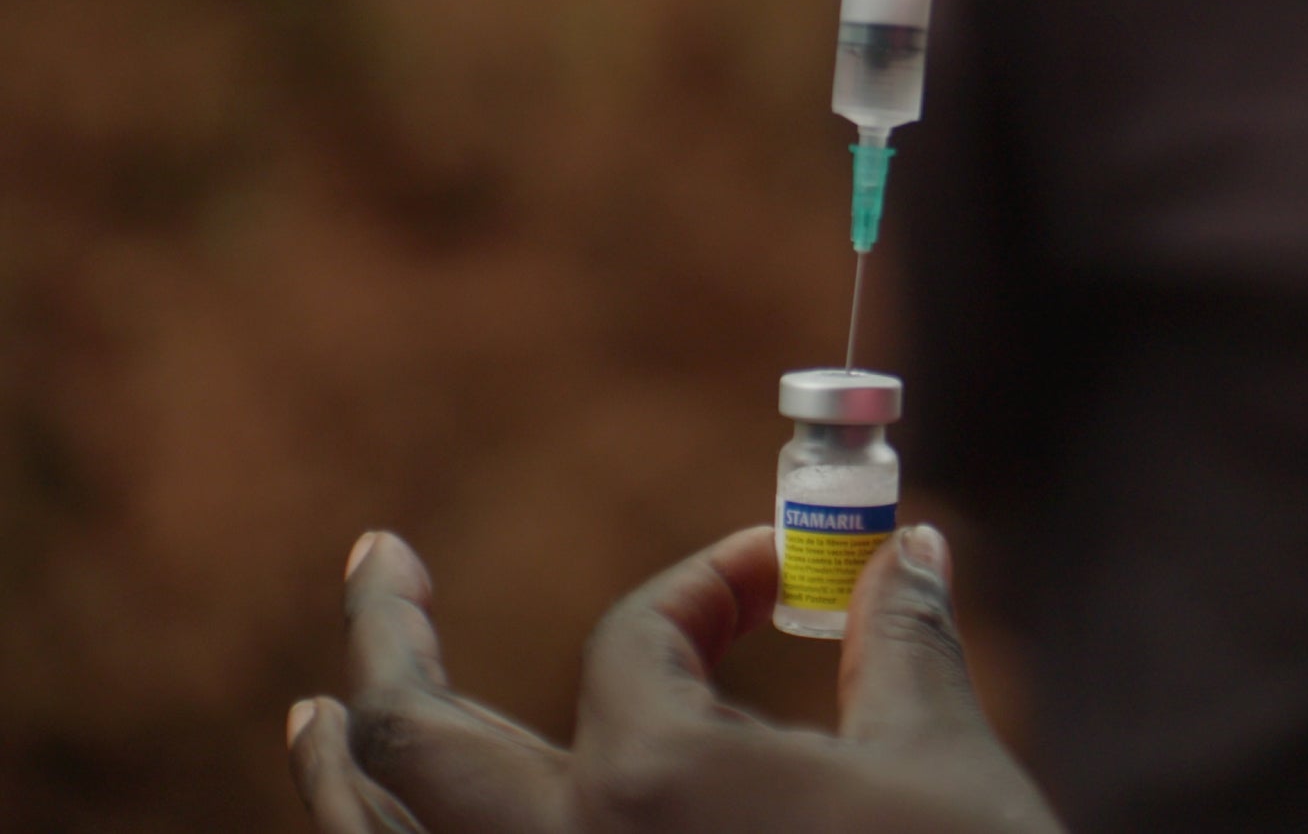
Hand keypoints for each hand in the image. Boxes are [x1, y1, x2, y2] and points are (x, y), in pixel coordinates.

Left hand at [285, 526, 1060, 833]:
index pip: (638, 642)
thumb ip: (898, 640)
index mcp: (652, 781)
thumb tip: (903, 548)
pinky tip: (399, 833)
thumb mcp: (938, 761)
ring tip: (322, 710)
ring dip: (344, 766)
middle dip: (388, 629)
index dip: (708, 586)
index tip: (778, 576)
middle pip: (413, 728)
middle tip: (382, 558)